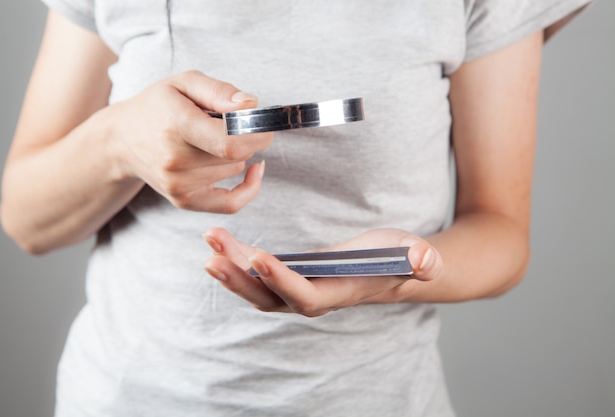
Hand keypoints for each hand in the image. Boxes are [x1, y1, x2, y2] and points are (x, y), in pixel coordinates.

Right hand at [109, 70, 273, 213]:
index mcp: (177, 125)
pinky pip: (231, 203)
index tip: (265, 122)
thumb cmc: (157, 106)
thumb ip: (219, 91)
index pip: (231, 141)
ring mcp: (178, 184)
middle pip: (238, 155)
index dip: (258, 133)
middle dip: (248, 137)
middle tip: (236, 122)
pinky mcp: (183, 200)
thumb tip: (251, 105)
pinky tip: (254, 171)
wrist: (122, 139)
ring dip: (235, 154)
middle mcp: (175, 160)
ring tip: (212, 138)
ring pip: (235, 169)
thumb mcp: (184, 83)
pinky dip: (249, 188)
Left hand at [203, 228, 442, 316]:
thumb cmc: (401, 258)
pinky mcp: (290, 276)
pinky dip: (237, 260)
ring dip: (231, 270)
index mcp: (340, 294)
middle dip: (241, 281)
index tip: (259, 259)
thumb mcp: (416, 254)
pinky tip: (219, 244)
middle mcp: (314, 298)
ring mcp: (299, 289)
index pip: (307, 296)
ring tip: (210, 243)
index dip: (283, 282)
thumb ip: (422, 260)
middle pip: (271, 299)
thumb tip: (426, 261)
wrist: (390, 267)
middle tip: (213, 257)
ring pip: (258, 289)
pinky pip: (258, 274)